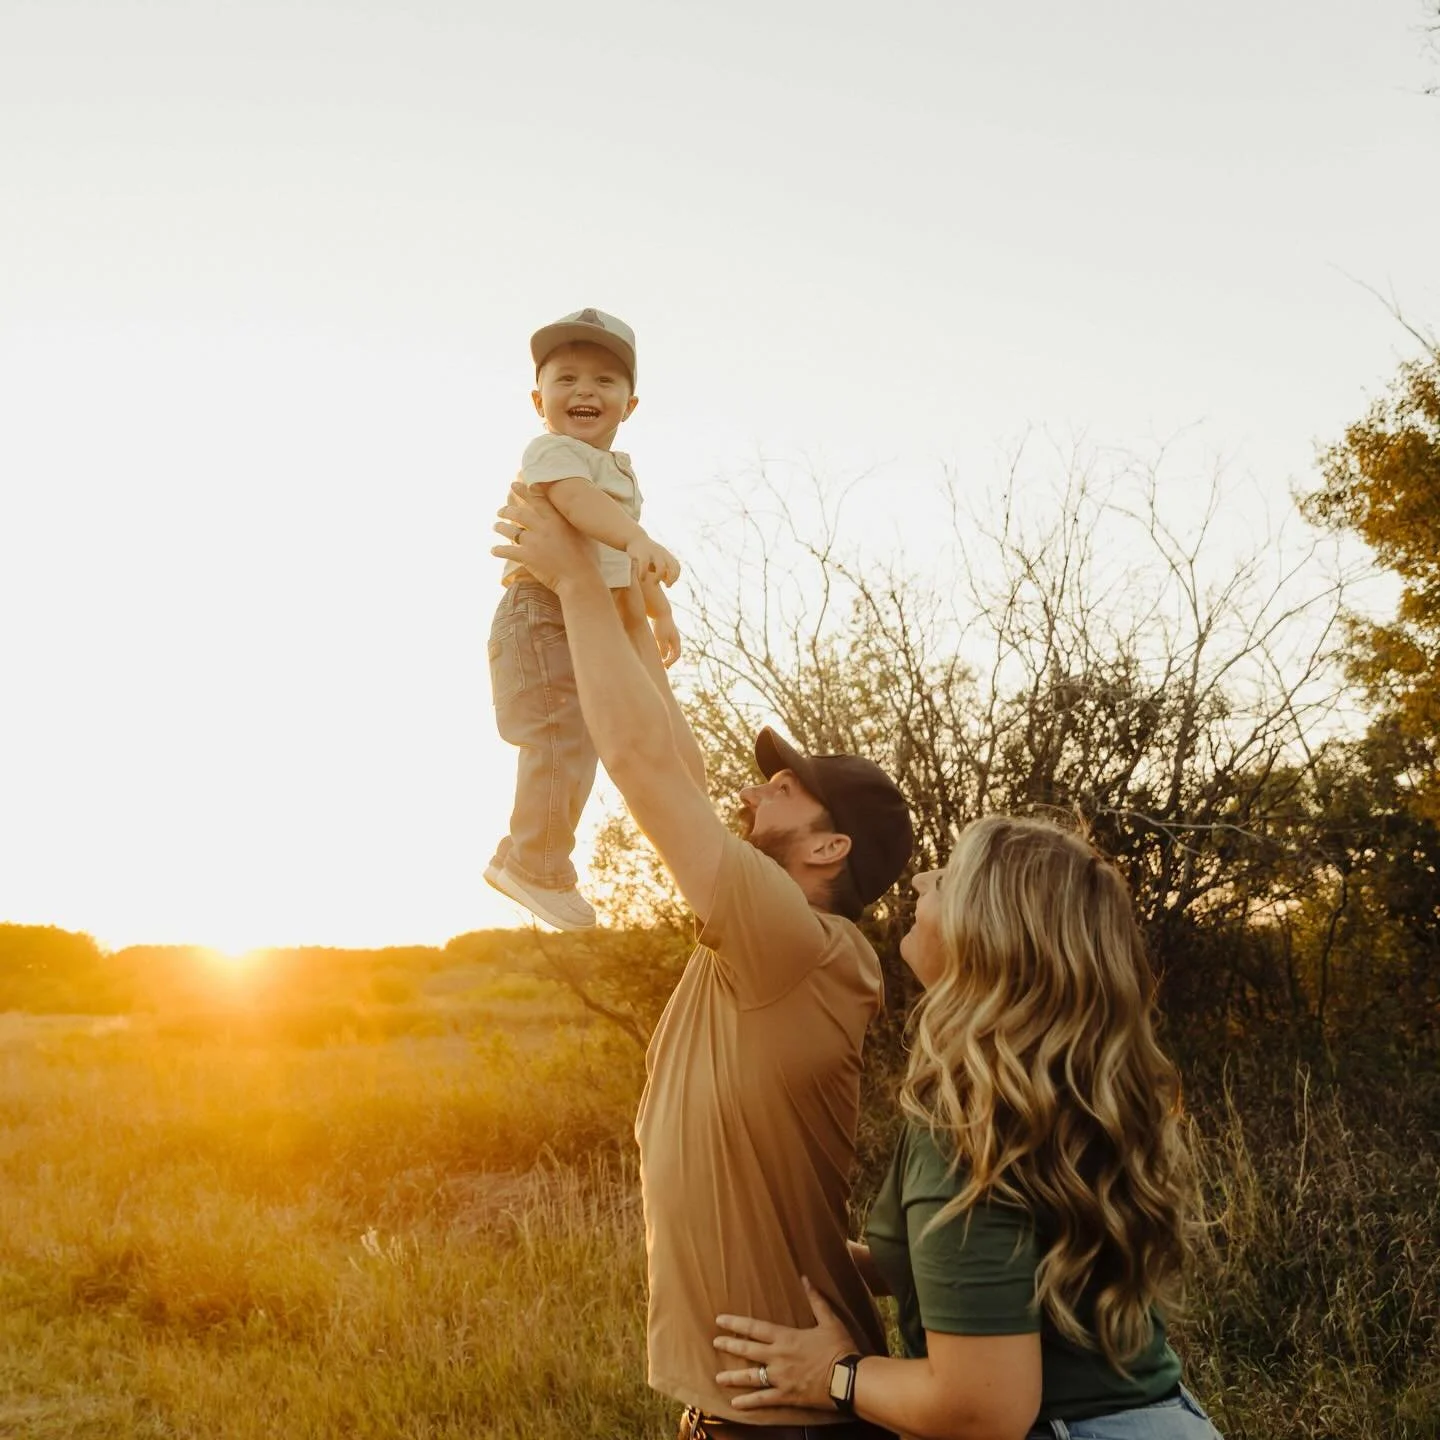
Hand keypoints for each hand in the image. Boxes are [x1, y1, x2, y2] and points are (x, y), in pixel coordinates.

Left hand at [492, 481, 600, 592]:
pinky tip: (493, 550)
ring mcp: (534, 541)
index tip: (514, 485)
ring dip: (501, 527)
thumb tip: (576, 516)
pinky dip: (498, 550)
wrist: (580, 580)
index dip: (523, 490)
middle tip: (500, 510)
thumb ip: (575, 523)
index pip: (537, 499)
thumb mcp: (585, 534)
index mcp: (558, 519)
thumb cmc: (588, 559)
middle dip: (507, 510)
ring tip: (496, 526)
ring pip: (511, 530)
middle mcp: (544, 526)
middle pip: (519, 513)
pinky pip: (507, 550)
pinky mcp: (527, 556)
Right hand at [626, 533, 680, 586]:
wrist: (635, 538)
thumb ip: (664, 572)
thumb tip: (669, 583)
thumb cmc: (648, 554)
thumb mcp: (658, 562)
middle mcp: (662, 554)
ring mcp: (653, 553)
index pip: (677, 567)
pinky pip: (645, 564)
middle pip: (673, 566)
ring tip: (654, 584)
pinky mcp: (642, 553)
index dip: (675, 577)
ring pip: (661, 566)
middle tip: (667, 586)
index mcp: (667, 556)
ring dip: (658, 577)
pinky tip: (642, 578)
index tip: (668, 584)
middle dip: (672, 578)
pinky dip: (644, 573)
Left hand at [651, 612, 681, 667]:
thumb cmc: (660, 625)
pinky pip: (667, 645)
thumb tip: (664, 658)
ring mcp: (671, 636)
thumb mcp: (660, 638)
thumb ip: (663, 648)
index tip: (665, 666)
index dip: (671, 662)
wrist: (659, 612)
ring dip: (667, 656)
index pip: (677, 655)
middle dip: (671, 660)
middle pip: (675, 653)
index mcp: (676, 640)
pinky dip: (664, 650)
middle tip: (665, 667)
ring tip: (661, 661)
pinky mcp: (666, 633)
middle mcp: (675, 639)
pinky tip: (658, 652)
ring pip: (671, 649)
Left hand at [714, 1277, 856, 1412]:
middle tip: (715, 1343)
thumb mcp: (829, 1320)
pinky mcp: (786, 1396)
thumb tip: (805, 1278)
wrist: (847, 1379)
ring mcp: (780, 1378)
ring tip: (718, 1378)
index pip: (755, 1328)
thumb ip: (816, 1300)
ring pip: (751, 1377)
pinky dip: (749, 1402)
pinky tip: (736, 1404)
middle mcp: (778, 1357)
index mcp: (786, 1337)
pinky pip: (764, 1400)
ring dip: (734, 1377)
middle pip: (748, 1350)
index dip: (736, 1323)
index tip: (720, 1321)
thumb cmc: (839, 1348)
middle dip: (730, 1346)